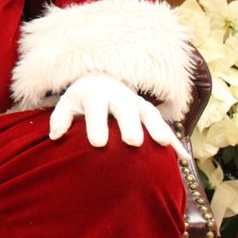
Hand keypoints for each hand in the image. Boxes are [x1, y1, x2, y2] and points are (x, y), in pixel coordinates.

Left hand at [50, 73, 187, 158]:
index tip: (98, 144)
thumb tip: (54, 136)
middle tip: (132, 142)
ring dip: (157, 127)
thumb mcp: (68, 103)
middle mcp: (119, 97)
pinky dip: (173, 140)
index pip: (96, 108)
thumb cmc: (81, 99)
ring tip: (163, 144)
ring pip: (149, 113)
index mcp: (96, 95)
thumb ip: (60, 118)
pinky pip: (163, 124)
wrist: (102, 80)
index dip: (97, 124)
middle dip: (130, 124)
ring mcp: (136, 103)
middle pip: (125, 109)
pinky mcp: (149, 111)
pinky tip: (183, 157)